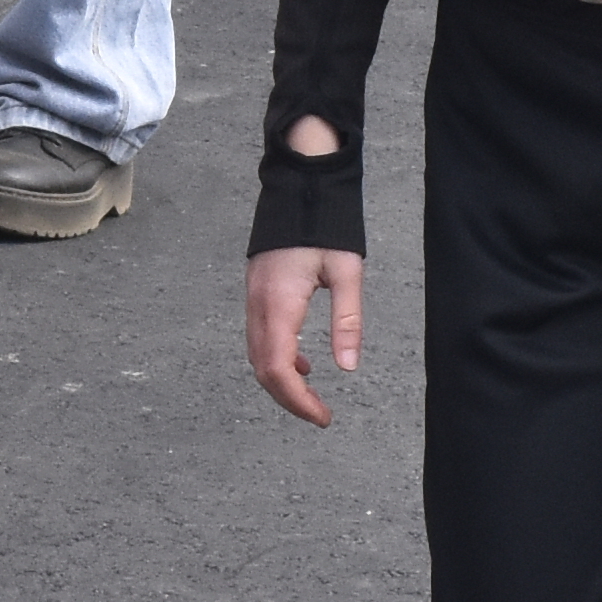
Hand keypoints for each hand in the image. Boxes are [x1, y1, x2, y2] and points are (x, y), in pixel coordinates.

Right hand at [247, 241, 367, 426]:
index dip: (297, 400)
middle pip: (262, 369)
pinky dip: (276, 357)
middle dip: (289, 398)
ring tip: (312, 394)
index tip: (322, 416)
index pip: (278, 369)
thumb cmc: (324, 223)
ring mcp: (253, 297)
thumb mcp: (346, 271)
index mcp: (279, 304)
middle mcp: (259, 305)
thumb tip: (348, 367)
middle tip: (319, 414)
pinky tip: (302, 361)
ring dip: (281, 380)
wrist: (300, 185)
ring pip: (257, 355)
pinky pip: (259, 337)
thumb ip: (347, 320)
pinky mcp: (256, 291)